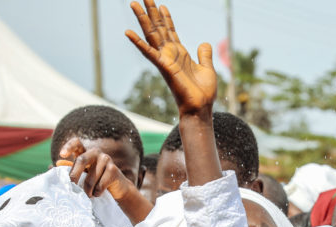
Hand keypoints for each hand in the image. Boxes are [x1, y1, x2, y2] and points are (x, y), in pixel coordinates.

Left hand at [58, 143, 136, 201]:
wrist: (118, 189)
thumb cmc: (96, 181)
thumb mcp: (83, 174)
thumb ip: (70, 169)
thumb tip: (55, 165)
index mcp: (86, 152)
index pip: (77, 142)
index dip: (69, 146)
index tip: (62, 155)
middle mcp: (96, 152)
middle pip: (81, 160)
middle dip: (74, 175)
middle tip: (71, 187)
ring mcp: (106, 159)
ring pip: (91, 177)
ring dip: (87, 190)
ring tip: (87, 196)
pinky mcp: (114, 170)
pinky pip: (100, 184)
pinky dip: (97, 192)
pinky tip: (98, 194)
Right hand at [126, 0, 217, 115]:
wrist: (200, 108)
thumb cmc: (203, 93)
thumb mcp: (207, 68)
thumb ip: (204, 55)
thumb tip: (204, 43)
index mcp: (180, 54)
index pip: (170, 31)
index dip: (166, 18)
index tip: (161, 5)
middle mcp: (170, 54)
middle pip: (158, 28)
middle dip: (151, 12)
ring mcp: (165, 59)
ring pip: (151, 34)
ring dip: (142, 19)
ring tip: (134, 4)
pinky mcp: (163, 66)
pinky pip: (148, 52)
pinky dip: (138, 42)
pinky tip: (128, 32)